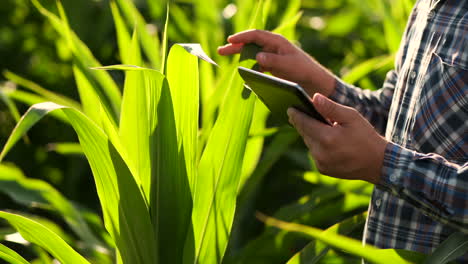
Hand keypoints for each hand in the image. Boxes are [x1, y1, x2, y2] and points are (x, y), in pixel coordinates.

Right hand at [217, 29, 335, 96]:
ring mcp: (272, 57)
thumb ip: (273, 60)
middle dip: (236, 46)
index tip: (230, 41)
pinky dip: (249, 69)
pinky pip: (257, 66)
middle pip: (250, 44)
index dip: (242, 37)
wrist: (314, 82)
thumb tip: (257, 56)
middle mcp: (273, 47)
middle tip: (221, 51)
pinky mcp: (272, 67)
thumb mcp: (289, 65)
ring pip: (252, 55)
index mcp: (277, 42)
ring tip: (227, 60)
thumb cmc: (304, 70)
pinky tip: (243, 75)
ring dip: (240, 58)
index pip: (256, 35)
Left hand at [287, 93, 387, 183]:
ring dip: (310, 134)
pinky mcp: (323, 169)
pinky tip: (323, 138)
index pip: (304, 123)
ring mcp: (321, 163)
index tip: (289, 107)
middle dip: (303, 122)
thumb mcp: (351, 117)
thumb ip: (331, 107)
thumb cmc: (366, 136)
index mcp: (327, 138)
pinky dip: (317, 145)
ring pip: (309, 143)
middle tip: (298, 112)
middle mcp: (320, 153)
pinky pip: (314, 153)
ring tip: (313, 124)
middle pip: (304, 133)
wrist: (378, 164)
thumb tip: (314, 98)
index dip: (296, 114)